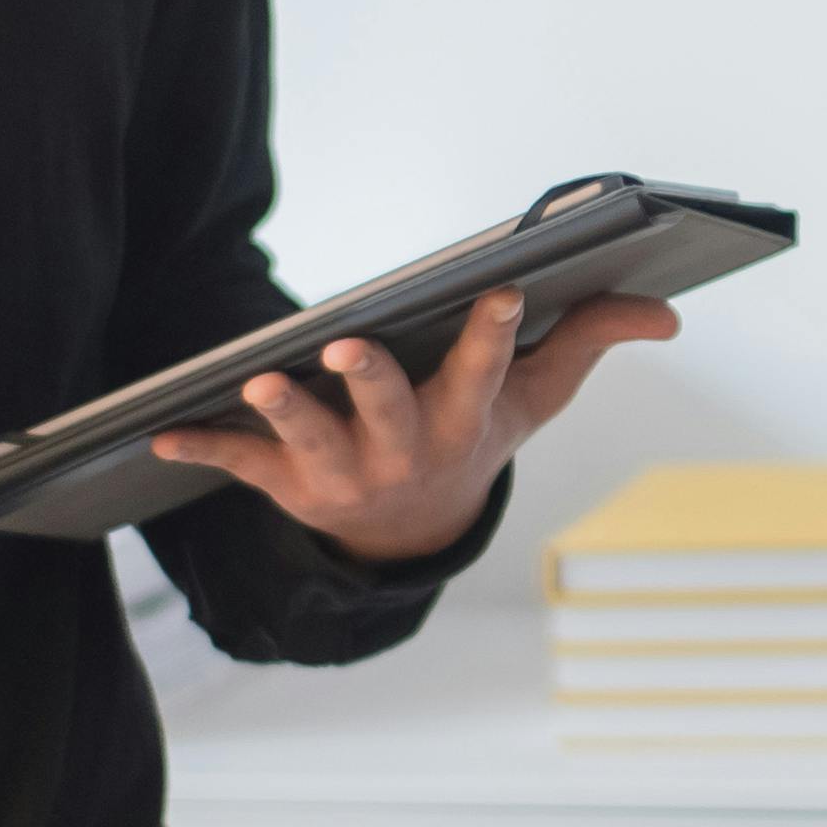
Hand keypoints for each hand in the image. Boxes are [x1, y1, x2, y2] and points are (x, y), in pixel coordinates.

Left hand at [143, 282, 678, 562]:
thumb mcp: (532, 397)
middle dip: (370, 380)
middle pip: (390, 412)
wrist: (409, 534)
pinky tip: (160, 435)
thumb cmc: (472, 434)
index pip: (487, 371)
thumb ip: (590, 341)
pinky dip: (201, 450)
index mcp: (467, 421)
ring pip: (310, 442)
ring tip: (260, 380)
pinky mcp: (288, 484)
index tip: (501, 292)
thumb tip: (666, 312)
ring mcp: (344, 473)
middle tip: (348, 345)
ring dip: (284, 414)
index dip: (492, 334)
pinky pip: (240, 466)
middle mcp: (407, 451)